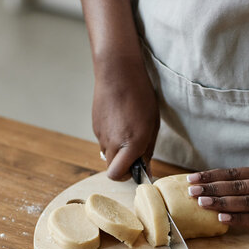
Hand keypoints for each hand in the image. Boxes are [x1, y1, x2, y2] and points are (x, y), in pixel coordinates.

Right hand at [93, 63, 159, 180]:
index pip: (119, 175)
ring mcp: (101, 134)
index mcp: (131, 143)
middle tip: (134, 152)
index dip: (128, 176)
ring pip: (107, 154)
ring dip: (117, 151)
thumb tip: (145, 168)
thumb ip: (147, 149)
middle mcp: (112, 142)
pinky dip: (111, 138)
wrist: (117, 73)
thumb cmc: (140, 96)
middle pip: (111, 168)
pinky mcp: (95, 126)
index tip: (137, 168)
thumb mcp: (153, 125)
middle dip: (123, 165)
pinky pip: (103, 140)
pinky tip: (120, 121)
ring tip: (128, 131)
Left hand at [187, 166, 248, 231]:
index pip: (232, 173)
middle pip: (235, 186)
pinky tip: (223, 218)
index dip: (211, 176)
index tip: (191, 178)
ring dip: (221, 202)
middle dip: (211, 188)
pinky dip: (239, 218)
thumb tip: (218, 185)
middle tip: (190, 190)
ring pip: (244, 201)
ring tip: (201, 202)